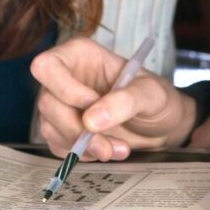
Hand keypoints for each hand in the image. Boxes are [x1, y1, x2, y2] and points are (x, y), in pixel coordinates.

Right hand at [31, 37, 196, 160]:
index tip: (92, 104)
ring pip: (50, 127)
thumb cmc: (156, 99)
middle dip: (76, 129)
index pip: (47, 65)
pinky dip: (81, 154)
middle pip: (47, 102)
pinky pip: (57, 145)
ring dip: (82, 146)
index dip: (64, 88)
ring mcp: (62, 104)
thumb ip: (125, 101)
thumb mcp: (151, 94)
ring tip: (117, 149)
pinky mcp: (64, 129)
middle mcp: (66, 77)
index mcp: (81, 55)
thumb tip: (92, 120)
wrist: (162, 127)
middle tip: (107, 145)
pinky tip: (106, 151)